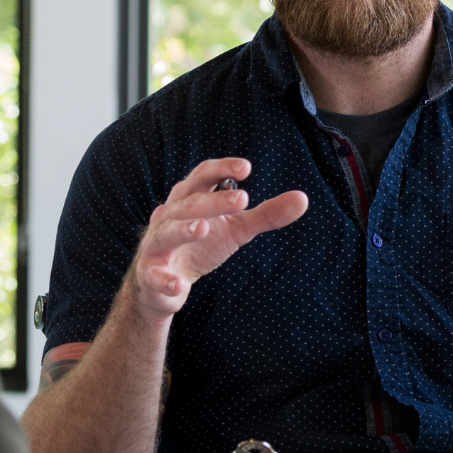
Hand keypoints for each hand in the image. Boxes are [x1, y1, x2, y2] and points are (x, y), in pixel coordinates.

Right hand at [126, 158, 307, 322]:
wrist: (162, 285)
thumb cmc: (201, 246)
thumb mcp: (236, 229)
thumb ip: (266, 214)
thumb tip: (303, 199)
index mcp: (189, 199)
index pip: (203, 176)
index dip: (222, 168)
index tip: (247, 167)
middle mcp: (169, 217)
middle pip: (189, 202)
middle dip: (214, 201)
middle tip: (244, 199)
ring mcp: (156, 245)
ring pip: (167, 233)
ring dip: (183, 230)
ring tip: (203, 228)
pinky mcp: (149, 274)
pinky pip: (155, 276)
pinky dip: (166, 281)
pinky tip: (179, 286)